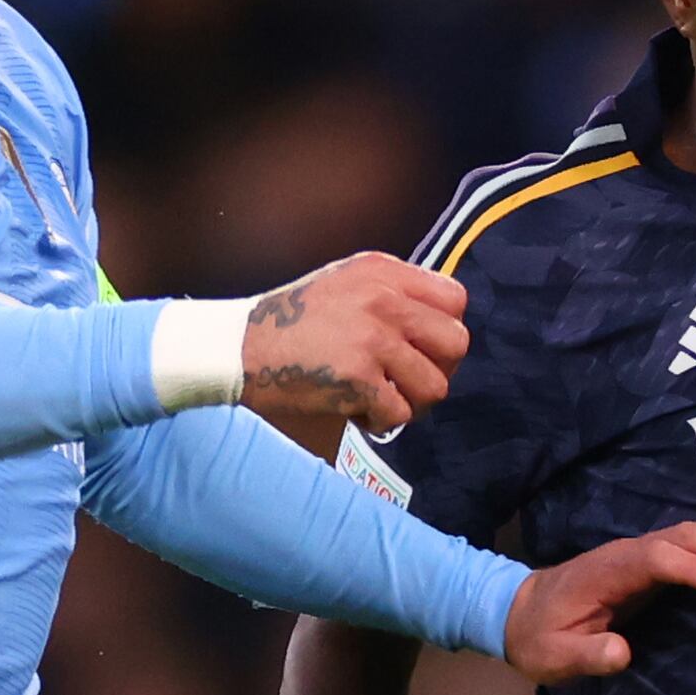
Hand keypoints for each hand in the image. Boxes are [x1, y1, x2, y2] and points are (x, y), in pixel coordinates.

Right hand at [239, 252, 469, 436]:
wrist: (239, 348)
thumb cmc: (290, 322)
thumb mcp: (344, 283)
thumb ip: (390, 293)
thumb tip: (436, 326)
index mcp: (383, 272)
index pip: (456, 299)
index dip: (445, 331)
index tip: (421, 349)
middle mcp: (384, 299)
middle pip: (456, 344)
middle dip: (437, 371)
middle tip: (406, 381)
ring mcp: (372, 339)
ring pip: (434, 387)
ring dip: (410, 402)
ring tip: (379, 399)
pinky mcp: (358, 378)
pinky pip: (399, 415)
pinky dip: (380, 422)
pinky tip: (356, 411)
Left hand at [500, 518, 695, 683]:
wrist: (517, 612)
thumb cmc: (537, 638)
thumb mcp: (553, 656)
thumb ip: (585, 655)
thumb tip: (621, 653)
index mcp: (607, 572)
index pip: (657, 561)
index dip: (693, 569)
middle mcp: (627, 554)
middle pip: (683, 537)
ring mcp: (638, 555)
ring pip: (689, 536)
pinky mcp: (646, 564)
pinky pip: (688, 547)